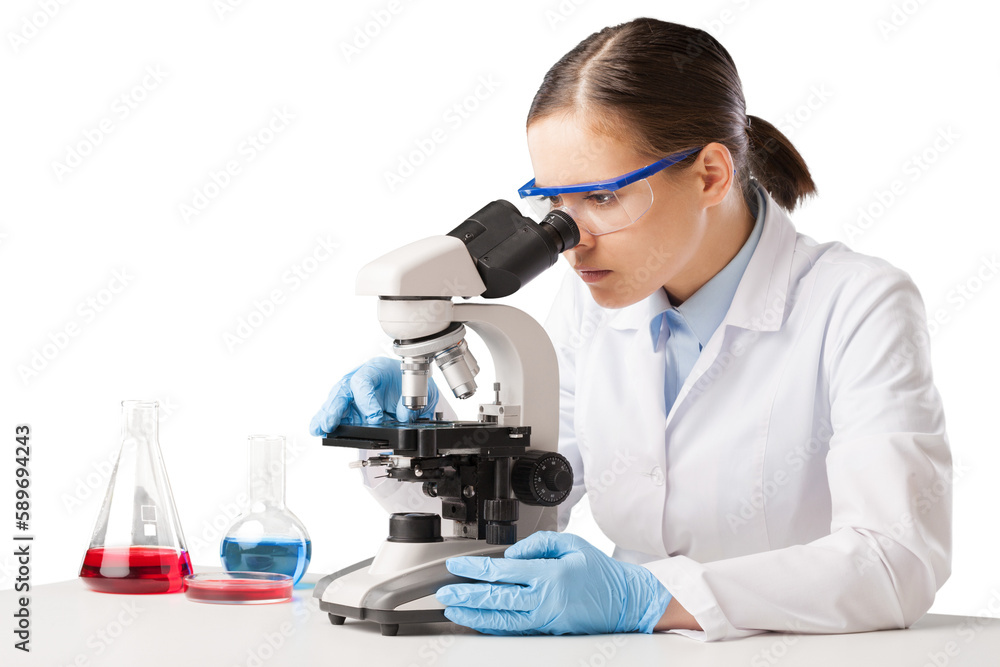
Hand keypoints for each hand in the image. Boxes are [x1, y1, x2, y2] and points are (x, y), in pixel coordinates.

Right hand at [308, 357, 439, 435]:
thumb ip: (413, 404)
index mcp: (378, 369)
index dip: (366, 400)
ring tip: (319, 428)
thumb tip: (403, 416)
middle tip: (331, 423)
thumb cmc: (411, 384)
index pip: (364, 380)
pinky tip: (317, 429)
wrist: (412, 387)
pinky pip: (336, 412)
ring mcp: (354, 392)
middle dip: (336, 407)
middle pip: (343, 389)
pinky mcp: (351, 406)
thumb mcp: (421, 392)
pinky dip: (325, 420)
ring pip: (336, 401)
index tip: (375, 417)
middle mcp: (361, 378)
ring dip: (327, 415)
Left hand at [436, 531, 671, 634]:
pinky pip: (514, 631)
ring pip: (501, 621)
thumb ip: (538, 544)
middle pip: (495, 599)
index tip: (456, 566)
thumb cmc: (600, 572)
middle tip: (444, 592)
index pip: (502, 571)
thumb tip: (510, 553)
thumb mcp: (572, 544)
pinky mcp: (547, 632)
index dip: (474, 570)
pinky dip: (492, 627)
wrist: (626, 602)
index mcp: (549, 575)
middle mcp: (544, 600)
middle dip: (465, 596)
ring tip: (453, 611)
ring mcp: (545, 620)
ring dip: (473, 616)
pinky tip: (478, 623)